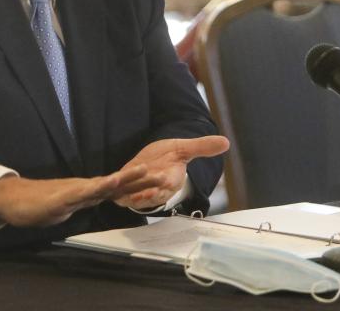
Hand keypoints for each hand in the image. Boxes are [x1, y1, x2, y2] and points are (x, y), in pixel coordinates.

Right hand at [0, 164, 148, 227]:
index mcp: (89, 192)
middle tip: (165, 173)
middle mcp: (86, 188)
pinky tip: (110, 182)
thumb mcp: (69, 206)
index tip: (159, 181)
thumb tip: (97, 201)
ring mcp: (75, 190)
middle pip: (119, 183)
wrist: (13, 200)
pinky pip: (84, 192)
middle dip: (141, 179)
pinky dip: (99, 187)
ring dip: (125, 177)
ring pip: (105, 183)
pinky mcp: (63, 196)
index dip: (139, 185)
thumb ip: (84, 202)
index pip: (119, 188)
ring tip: (144, 170)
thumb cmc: (39, 204)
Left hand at [112, 135, 229, 209]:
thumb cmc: (167, 157)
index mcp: (171, 180)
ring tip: (127, 195)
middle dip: (148, 193)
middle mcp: (156, 189)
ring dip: (132, 196)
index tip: (164, 179)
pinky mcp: (126, 190)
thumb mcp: (183, 149)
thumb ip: (202, 147)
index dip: (166, 183)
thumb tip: (226, 142)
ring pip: (136, 197)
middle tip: (144, 192)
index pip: (170, 184)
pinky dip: (118, 192)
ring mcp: (140, 191)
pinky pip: (121, 194)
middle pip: (153, 194)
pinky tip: (113, 186)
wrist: (149, 162)